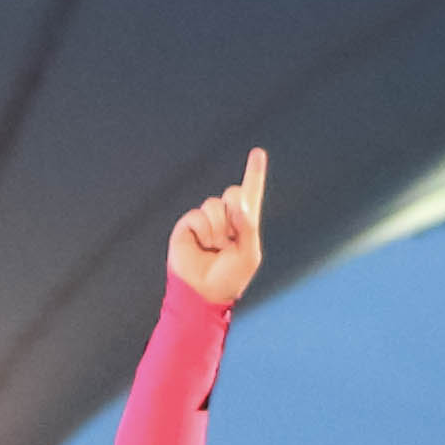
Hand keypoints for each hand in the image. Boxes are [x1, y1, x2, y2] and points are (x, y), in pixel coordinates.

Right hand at [167, 148, 265, 307]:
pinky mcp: (187, 226)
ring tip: (214, 247)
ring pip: (214, 205)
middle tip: (229, 239)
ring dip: (218, 229)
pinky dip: (203, 232)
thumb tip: (235, 204)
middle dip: (235, 213)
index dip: (254, 172)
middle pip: (233, 192)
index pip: (250, 192)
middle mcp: (224, 217)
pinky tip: (201, 246)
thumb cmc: (230, 278)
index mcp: (243, 222)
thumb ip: (248, 226)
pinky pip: (197, 216)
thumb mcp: (250, 253)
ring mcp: (205, 221)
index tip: (258, 152)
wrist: (203, 293)